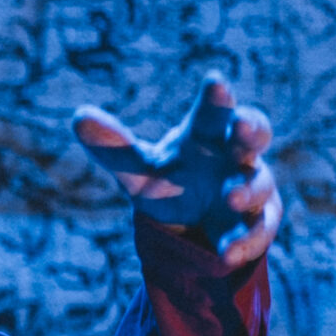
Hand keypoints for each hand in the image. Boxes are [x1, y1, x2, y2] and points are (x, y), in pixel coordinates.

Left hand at [72, 71, 282, 270]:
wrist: (193, 224)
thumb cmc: (169, 181)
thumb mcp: (138, 168)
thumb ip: (113, 147)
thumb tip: (77, 117)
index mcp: (206, 133)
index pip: (213, 111)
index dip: (216, 97)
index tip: (215, 82)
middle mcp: (234, 155)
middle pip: (251, 135)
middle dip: (249, 128)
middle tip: (239, 124)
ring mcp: (251, 187)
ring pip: (257, 184)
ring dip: (246, 190)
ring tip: (231, 199)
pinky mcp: (258, 223)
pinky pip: (257, 230)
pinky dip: (244, 241)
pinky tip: (228, 253)